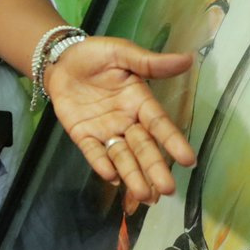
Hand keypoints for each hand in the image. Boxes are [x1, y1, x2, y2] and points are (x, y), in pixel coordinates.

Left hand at [44, 37, 196, 205]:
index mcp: (140, 101)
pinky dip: (101, 164)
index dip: (173, 141)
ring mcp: (104, 130)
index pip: (159, 124)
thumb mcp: (123, 53)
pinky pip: (93, 152)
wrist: (60, 58)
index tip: (189, 160)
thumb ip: (151, 62)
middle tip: (168, 190)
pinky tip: (111, 177)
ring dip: (132, 175)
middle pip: (142, 147)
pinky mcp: (82, 135)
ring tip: (145, 196)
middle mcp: (126, 120)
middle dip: (154, 168)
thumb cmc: (96, 55)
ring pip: (121, 156)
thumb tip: (189, 59)